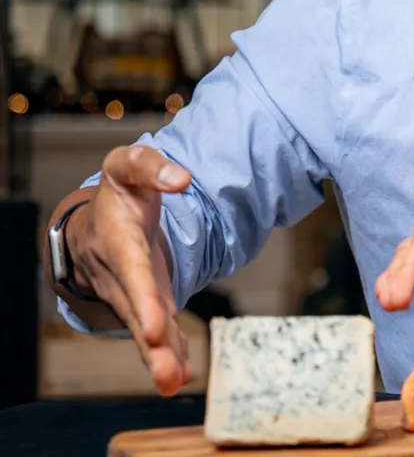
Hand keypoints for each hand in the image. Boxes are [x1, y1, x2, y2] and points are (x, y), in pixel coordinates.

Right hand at [69, 146, 194, 395]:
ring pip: (144, 330)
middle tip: (167, 373)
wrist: (96, 222)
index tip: (157, 326)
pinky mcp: (148, 304)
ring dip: (160, 358)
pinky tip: (180, 375)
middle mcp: (122, 276)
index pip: (133, 273)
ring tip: (174, 382)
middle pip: (137, 313)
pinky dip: (168, 353)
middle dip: (151, 343)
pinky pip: (157, 331)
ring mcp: (133, 295)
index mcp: (120, 241)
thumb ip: (153, 167)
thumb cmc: (120, 192)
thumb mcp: (129, 166)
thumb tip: (182, 179)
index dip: (145, 299)